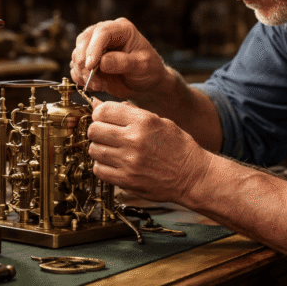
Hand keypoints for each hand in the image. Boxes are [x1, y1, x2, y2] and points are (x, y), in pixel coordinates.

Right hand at [70, 18, 169, 100]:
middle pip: (84, 40)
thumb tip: (102, 62)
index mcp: (122, 29)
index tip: (91, 66)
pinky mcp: (89, 60)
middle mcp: (106, 34)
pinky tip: (94, 86)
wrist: (146, 84)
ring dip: (82, 72)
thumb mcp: (142, 66)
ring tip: (98, 85)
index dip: (93, 48)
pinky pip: (76, 67)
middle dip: (84, 61)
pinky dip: (80, 78)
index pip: (102, 32)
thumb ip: (123, 62)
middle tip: (91, 79)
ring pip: (77, 54)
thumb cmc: (149, 70)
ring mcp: (95, 46)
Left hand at [86, 100, 207, 202]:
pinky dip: (102, 166)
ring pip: (94, 150)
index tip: (103, 118)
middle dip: (97, 131)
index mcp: (143, 122)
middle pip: (94, 130)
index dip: (99, 113)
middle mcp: (134, 140)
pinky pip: (99, 170)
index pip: (103, 111)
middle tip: (106, 134)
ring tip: (111, 150)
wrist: (192, 176)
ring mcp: (129, 162)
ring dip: (99, 148)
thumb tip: (99, 105)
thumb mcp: (159, 121)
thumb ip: (129, 112)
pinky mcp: (126, 180)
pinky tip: (113, 163)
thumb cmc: (178, 147)